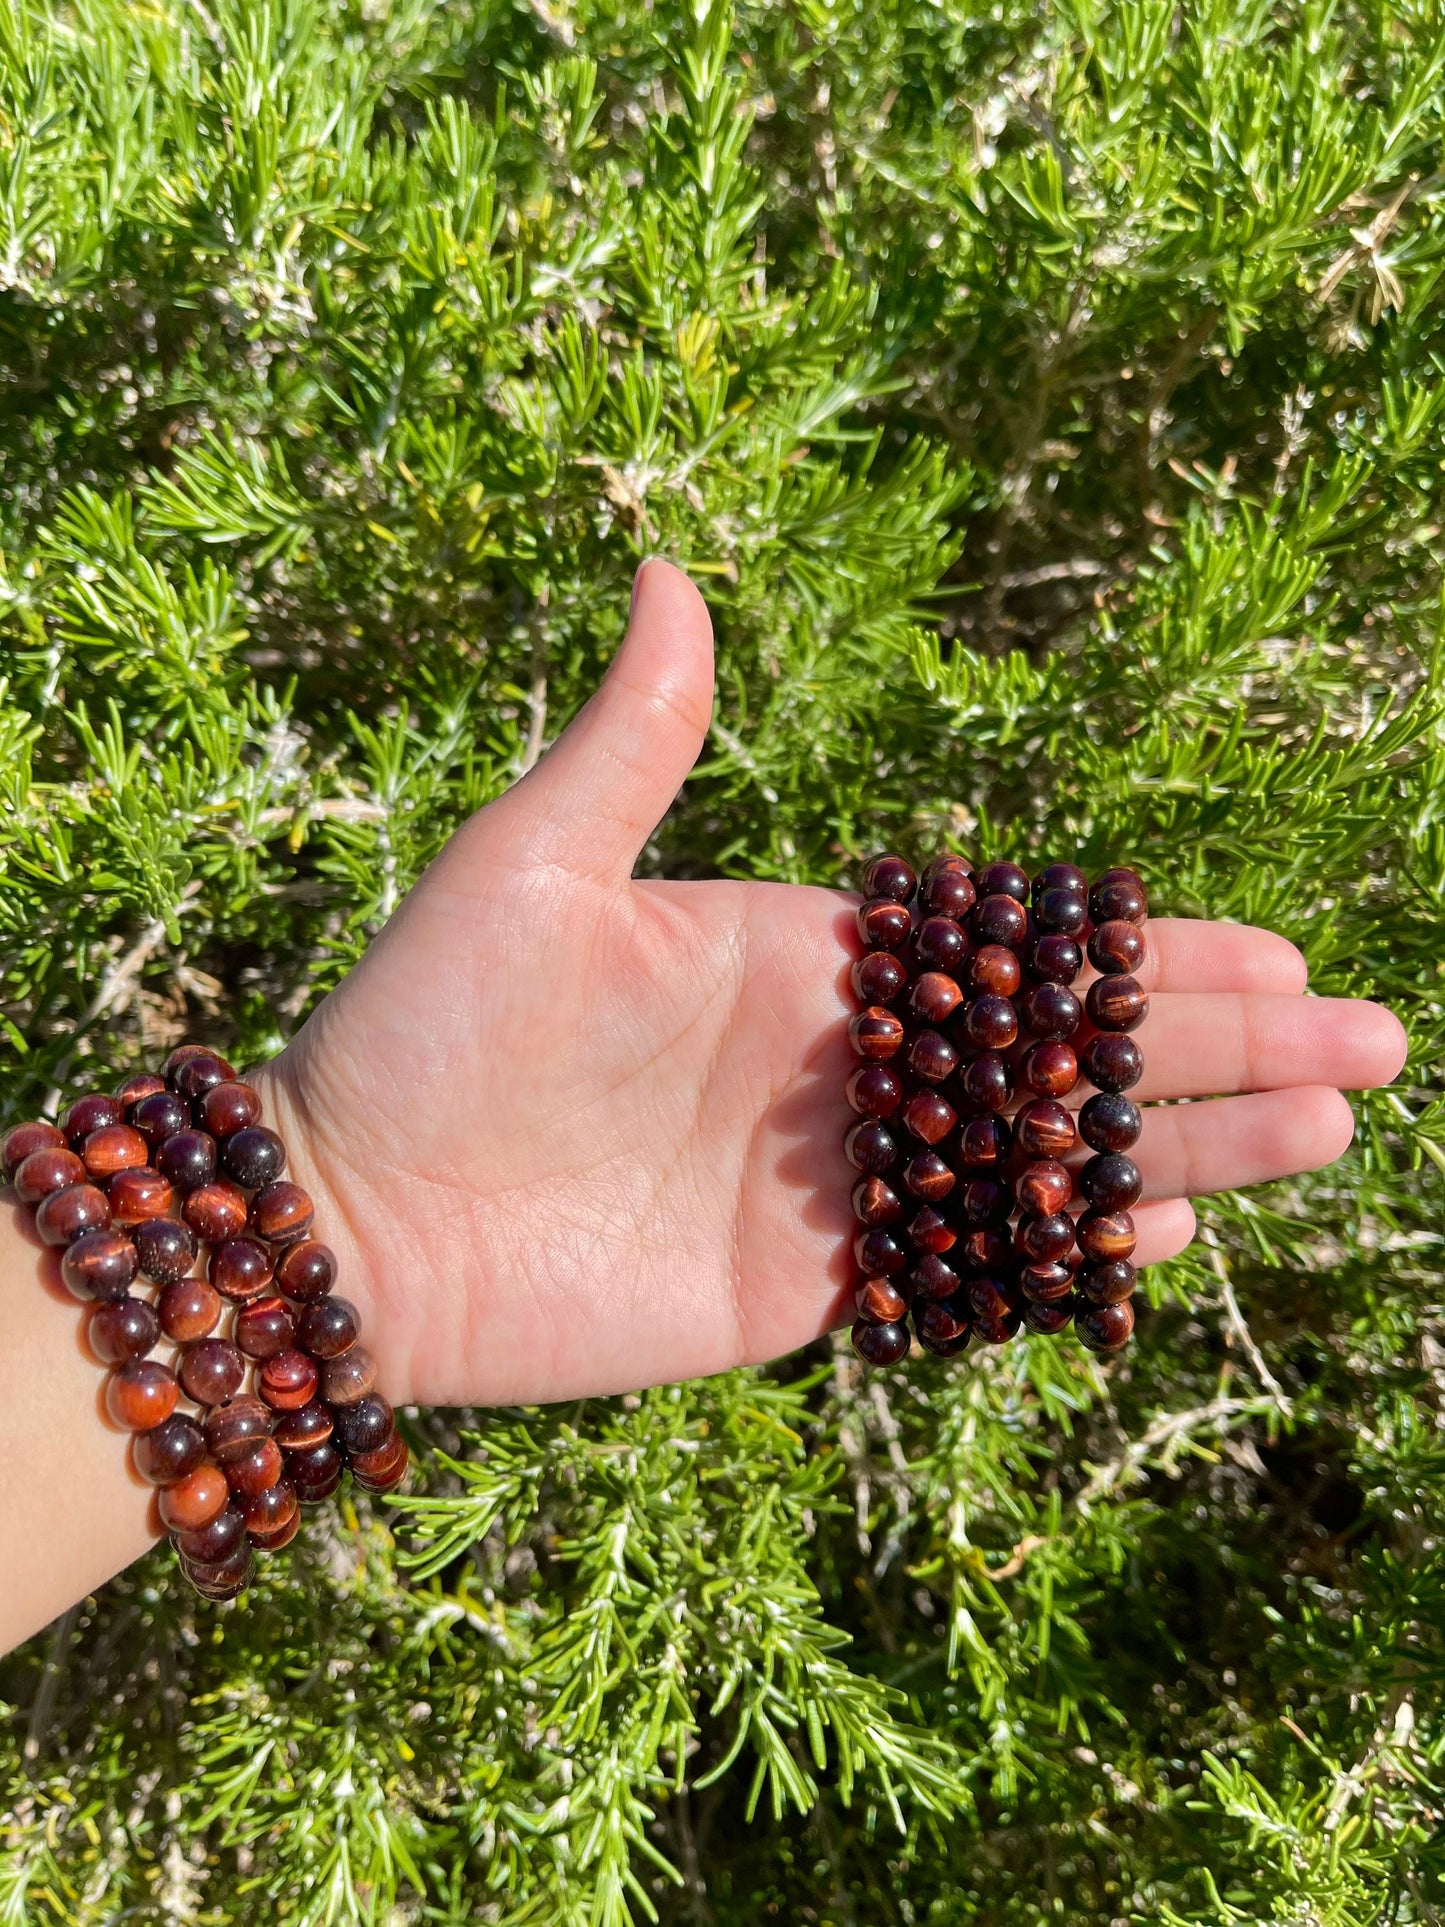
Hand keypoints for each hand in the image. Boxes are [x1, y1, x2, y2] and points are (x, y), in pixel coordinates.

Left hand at [256, 561, 1408, 1407]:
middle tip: (1372, 1044)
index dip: (1143, 951)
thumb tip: (663, 564)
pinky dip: (1064, 1247)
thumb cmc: (425, 1029)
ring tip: (1326, 1132)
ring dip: (1185, 1146)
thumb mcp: (532, 865)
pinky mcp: (806, 1284)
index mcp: (803, 952)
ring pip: (1042, 1156)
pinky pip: (966, 1262)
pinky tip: (1160, 1227)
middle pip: (1063, 1049)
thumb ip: (634, 737)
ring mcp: (834, 1177)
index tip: (1275, 948)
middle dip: (1218, 1046)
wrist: (355, 1222)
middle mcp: (841, 1062)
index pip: (1013, 947)